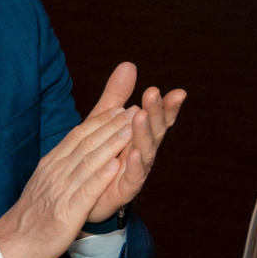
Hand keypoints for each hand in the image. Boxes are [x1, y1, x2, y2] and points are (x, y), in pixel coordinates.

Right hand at [0, 109, 133, 257]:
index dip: (100, 121)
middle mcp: (56, 173)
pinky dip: (100, 178)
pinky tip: (115, 167)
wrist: (12, 243)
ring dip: (111, 145)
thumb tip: (76, 149)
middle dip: (111, 126)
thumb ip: (61, 164)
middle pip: (86, 144)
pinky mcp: (66, 213)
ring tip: (131, 130)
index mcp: (51, 164)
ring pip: (88, 163)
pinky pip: (85, 192)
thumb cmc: (31, 215)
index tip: (120, 108)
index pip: (78, 136)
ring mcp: (61, 192)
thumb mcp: (44, 182)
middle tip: (134, 110)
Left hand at [81, 62, 185, 221]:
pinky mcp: (124, 190)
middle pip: (154, 131)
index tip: (178, 92)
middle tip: (153, 93)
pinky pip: (133, 178)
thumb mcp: (104, 120)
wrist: (78, 193)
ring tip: (141, 115)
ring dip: (144, 133)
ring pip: (145, 152)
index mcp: (140, 135)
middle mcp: (142, 152)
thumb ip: (116, 96)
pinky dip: (134, 165)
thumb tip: (128, 64)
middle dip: (156, 112)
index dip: (168, 107)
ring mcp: (135, 171)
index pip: (158, 118)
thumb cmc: (97, 153)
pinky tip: (133, 153)